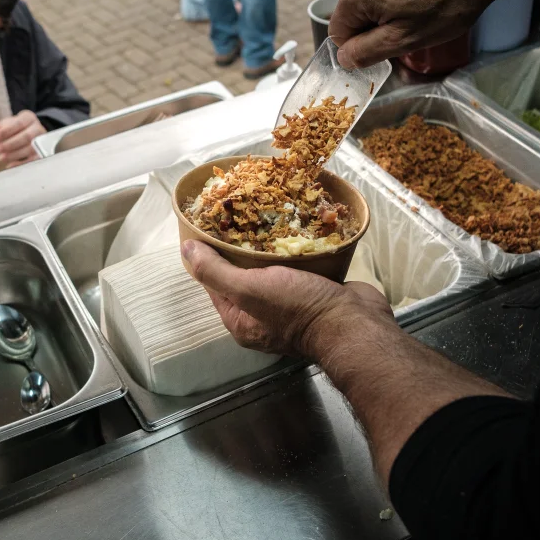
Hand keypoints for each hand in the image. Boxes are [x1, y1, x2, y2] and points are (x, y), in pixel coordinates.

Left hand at [0, 111, 44, 168]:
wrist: (30, 135)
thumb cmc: (15, 130)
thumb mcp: (8, 124)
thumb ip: (2, 126)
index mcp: (29, 118)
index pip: (18, 123)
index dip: (6, 131)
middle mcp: (38, 128)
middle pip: (26, 136)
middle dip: (10, 144)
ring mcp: (42, 142)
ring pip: (31, 149)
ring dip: (14, 155)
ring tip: (1, 158)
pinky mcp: (42, 154)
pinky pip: (33, 160)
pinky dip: (21, 164)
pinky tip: (9, 165)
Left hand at [181, 239, 394, 358]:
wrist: (353, 322)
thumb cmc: (298, 309)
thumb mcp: (248, 289)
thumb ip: (215, 271)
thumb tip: (187, 250)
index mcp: (242, 321)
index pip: (215, 285)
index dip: (210, 258)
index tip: (211, 229)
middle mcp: (263, 316)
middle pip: (244, 276)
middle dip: (242, 248)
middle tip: (242, 217)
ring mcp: (291, 305)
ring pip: (273, 270)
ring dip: (271, 247)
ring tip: (267, 218)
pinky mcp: (314, 292)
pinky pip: (299, 268)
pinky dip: (296, 250)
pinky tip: (294, 230)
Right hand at [330, 0, 494, 68]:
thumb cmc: (449, 1)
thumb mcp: (405, 40)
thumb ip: (366, 52)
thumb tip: (344, 58)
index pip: (339, 33)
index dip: (362, 46)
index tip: (390, 43)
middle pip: (354, 12)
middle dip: (377, 24)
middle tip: (411, 26)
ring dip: (389, 6)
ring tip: (421, 5)